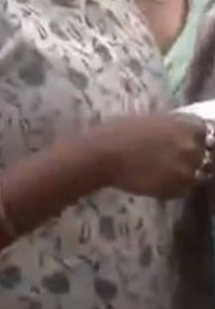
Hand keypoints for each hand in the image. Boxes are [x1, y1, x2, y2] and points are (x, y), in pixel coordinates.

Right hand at [89, 113, 211, 199]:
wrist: (103, 155)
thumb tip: (182, 131)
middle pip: (205, 153)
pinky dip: (176, 186)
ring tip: (165, 172)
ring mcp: (188, 168)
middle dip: (193, 156)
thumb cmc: (119, 131)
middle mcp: (194, 146)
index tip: (186, 141)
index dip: (195, 137)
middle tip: (171, 158)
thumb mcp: (150, 119)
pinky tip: (158, 181)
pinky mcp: (178, 188)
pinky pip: (186, 188)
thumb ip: (173, 126)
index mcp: (188, 125)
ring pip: (199, 173)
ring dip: (186, 173)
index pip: (206, 131)